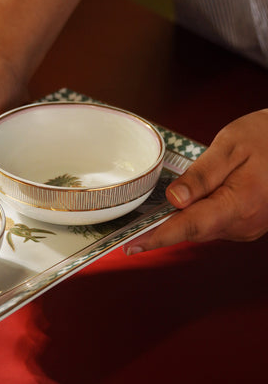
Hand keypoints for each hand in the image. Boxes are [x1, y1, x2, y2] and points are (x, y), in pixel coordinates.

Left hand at [124, 109, 267, 253]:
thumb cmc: (266, 137)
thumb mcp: (231, 146)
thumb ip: (201, 175)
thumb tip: (174, 198)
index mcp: (240, 203)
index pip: (189, 226)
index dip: (158, 237)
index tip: (132, 246)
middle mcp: (244, 223)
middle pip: (193, 230)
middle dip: (162, 229)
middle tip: (131, 228)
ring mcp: (248, 227)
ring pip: (202, 229)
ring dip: (179, 221)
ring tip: (155, 212)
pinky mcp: (248, 224)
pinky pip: (214, 224)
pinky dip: (196, 217)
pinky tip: (187, 204)